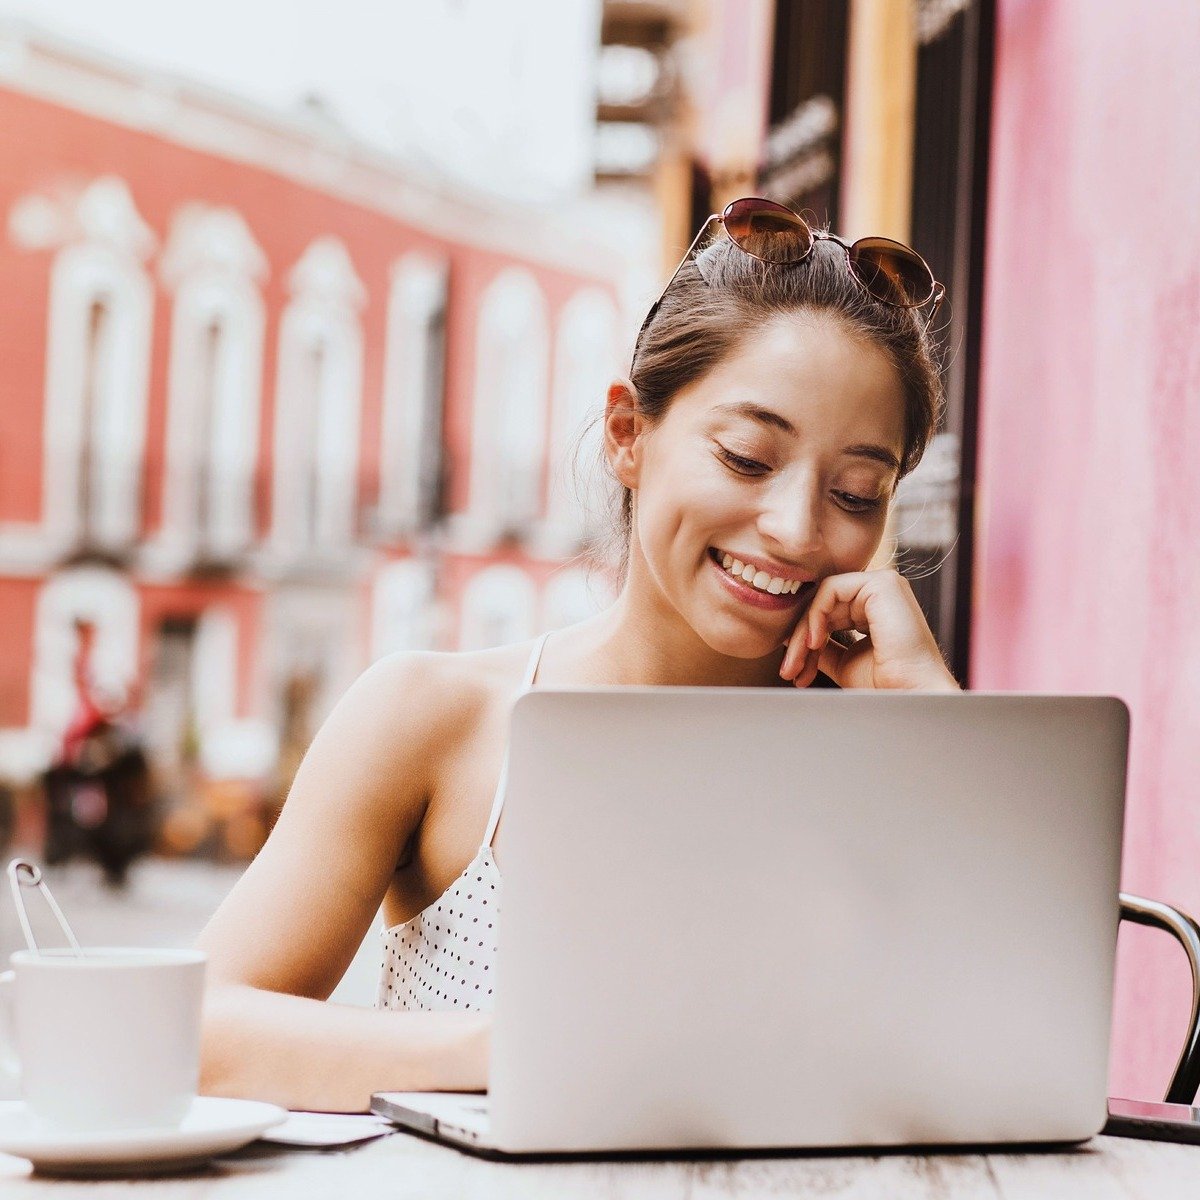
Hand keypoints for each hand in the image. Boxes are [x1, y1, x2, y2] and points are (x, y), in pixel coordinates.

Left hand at [778, 569, 959, 691]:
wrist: (910, 695)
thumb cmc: (885, 685)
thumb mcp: (843, 662)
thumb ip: (822, 646)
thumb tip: (792, 638)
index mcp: (874, 608)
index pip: (827, 614)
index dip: (806, 642)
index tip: (793, 672)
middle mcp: (879, 593)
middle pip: (822, 606)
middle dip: (801, 641)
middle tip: (790, 671)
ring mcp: (883, 584)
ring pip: (822, 599)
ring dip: (804, 633)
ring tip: (798, 664)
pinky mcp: (883, 584)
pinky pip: (831, 590)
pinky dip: (815, 616)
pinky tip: (815, 642)